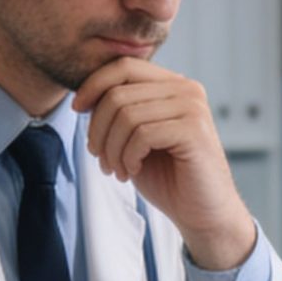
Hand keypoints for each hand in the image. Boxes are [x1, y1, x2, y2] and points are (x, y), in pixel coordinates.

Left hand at [72, 57, 257, 269]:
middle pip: (118, 93)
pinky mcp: (194, 130)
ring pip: (126, 115)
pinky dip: (128, 157)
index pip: (124, 66)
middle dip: (98, 129)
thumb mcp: (136, 137)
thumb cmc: (169, 178)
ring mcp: (193, 108)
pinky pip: (142, 134)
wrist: (204, 214)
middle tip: (101, 158)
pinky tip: (134, 171)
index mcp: (173, 85)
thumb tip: (86, 95)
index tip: (77, 110)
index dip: (93, 85)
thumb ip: (121, 111)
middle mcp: (187, 90)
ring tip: (117, 169)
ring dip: (111, 148)